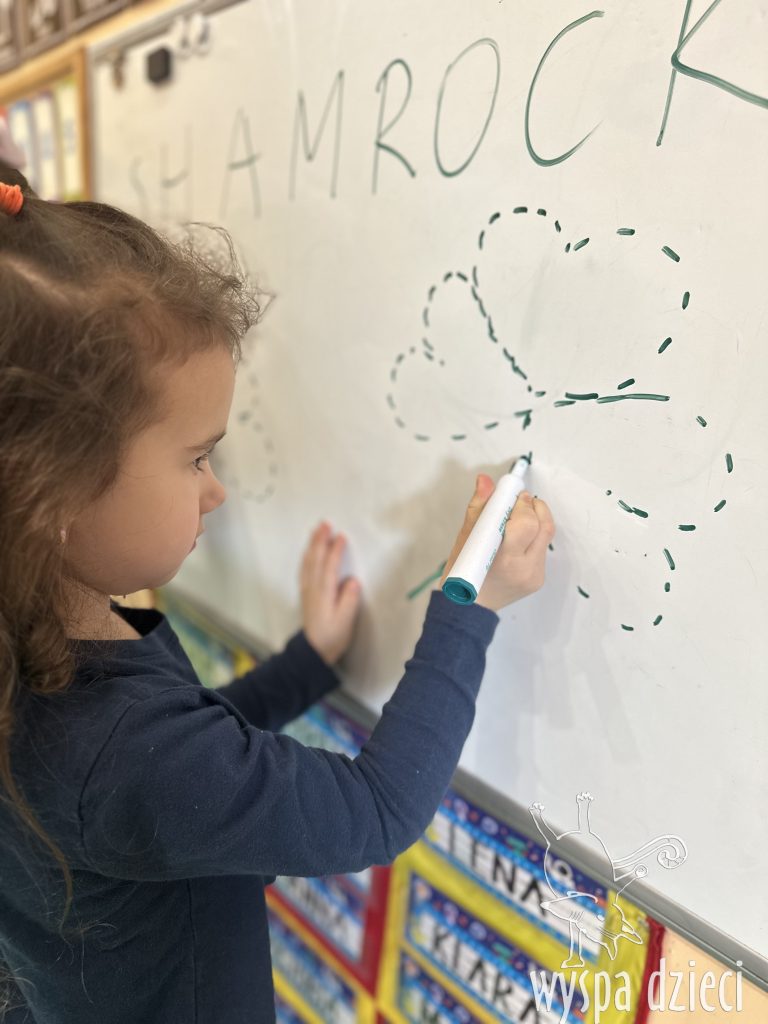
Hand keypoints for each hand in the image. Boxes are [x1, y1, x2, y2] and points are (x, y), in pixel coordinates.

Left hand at [300, 522, 361, 665]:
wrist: (313, 651)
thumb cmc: (332, 636)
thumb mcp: (345, 621)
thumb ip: (349, 600)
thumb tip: (353, 581)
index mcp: (324, 592)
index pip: (330, 566)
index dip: (335, 550)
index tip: (341, 536)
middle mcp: (313, 587)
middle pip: (316, 559)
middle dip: (320, 540)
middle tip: (325, 523)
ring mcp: (307, 589)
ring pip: (308, 562)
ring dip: (312, 544)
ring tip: (316, 530)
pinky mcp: (306, 593)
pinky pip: (304, 568)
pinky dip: (307, 556)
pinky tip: (309, 551)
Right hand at [438, 470, 554, 611]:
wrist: (469, 608)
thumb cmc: (462, 572)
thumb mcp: (465, 538)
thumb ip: (479, 507)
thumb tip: (486, 480)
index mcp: (505, 559)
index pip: (526, 524)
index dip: (523, 505)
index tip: (514, 496)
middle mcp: (525, 569)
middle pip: (543, 527)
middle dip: (534, 507)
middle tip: (520, 501)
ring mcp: (535, 576)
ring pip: (546, 537)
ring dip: (536, 520)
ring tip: (519, 516)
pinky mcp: (539, 579)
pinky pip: (542, 549)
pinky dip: (533, 536)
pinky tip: (518, 536)